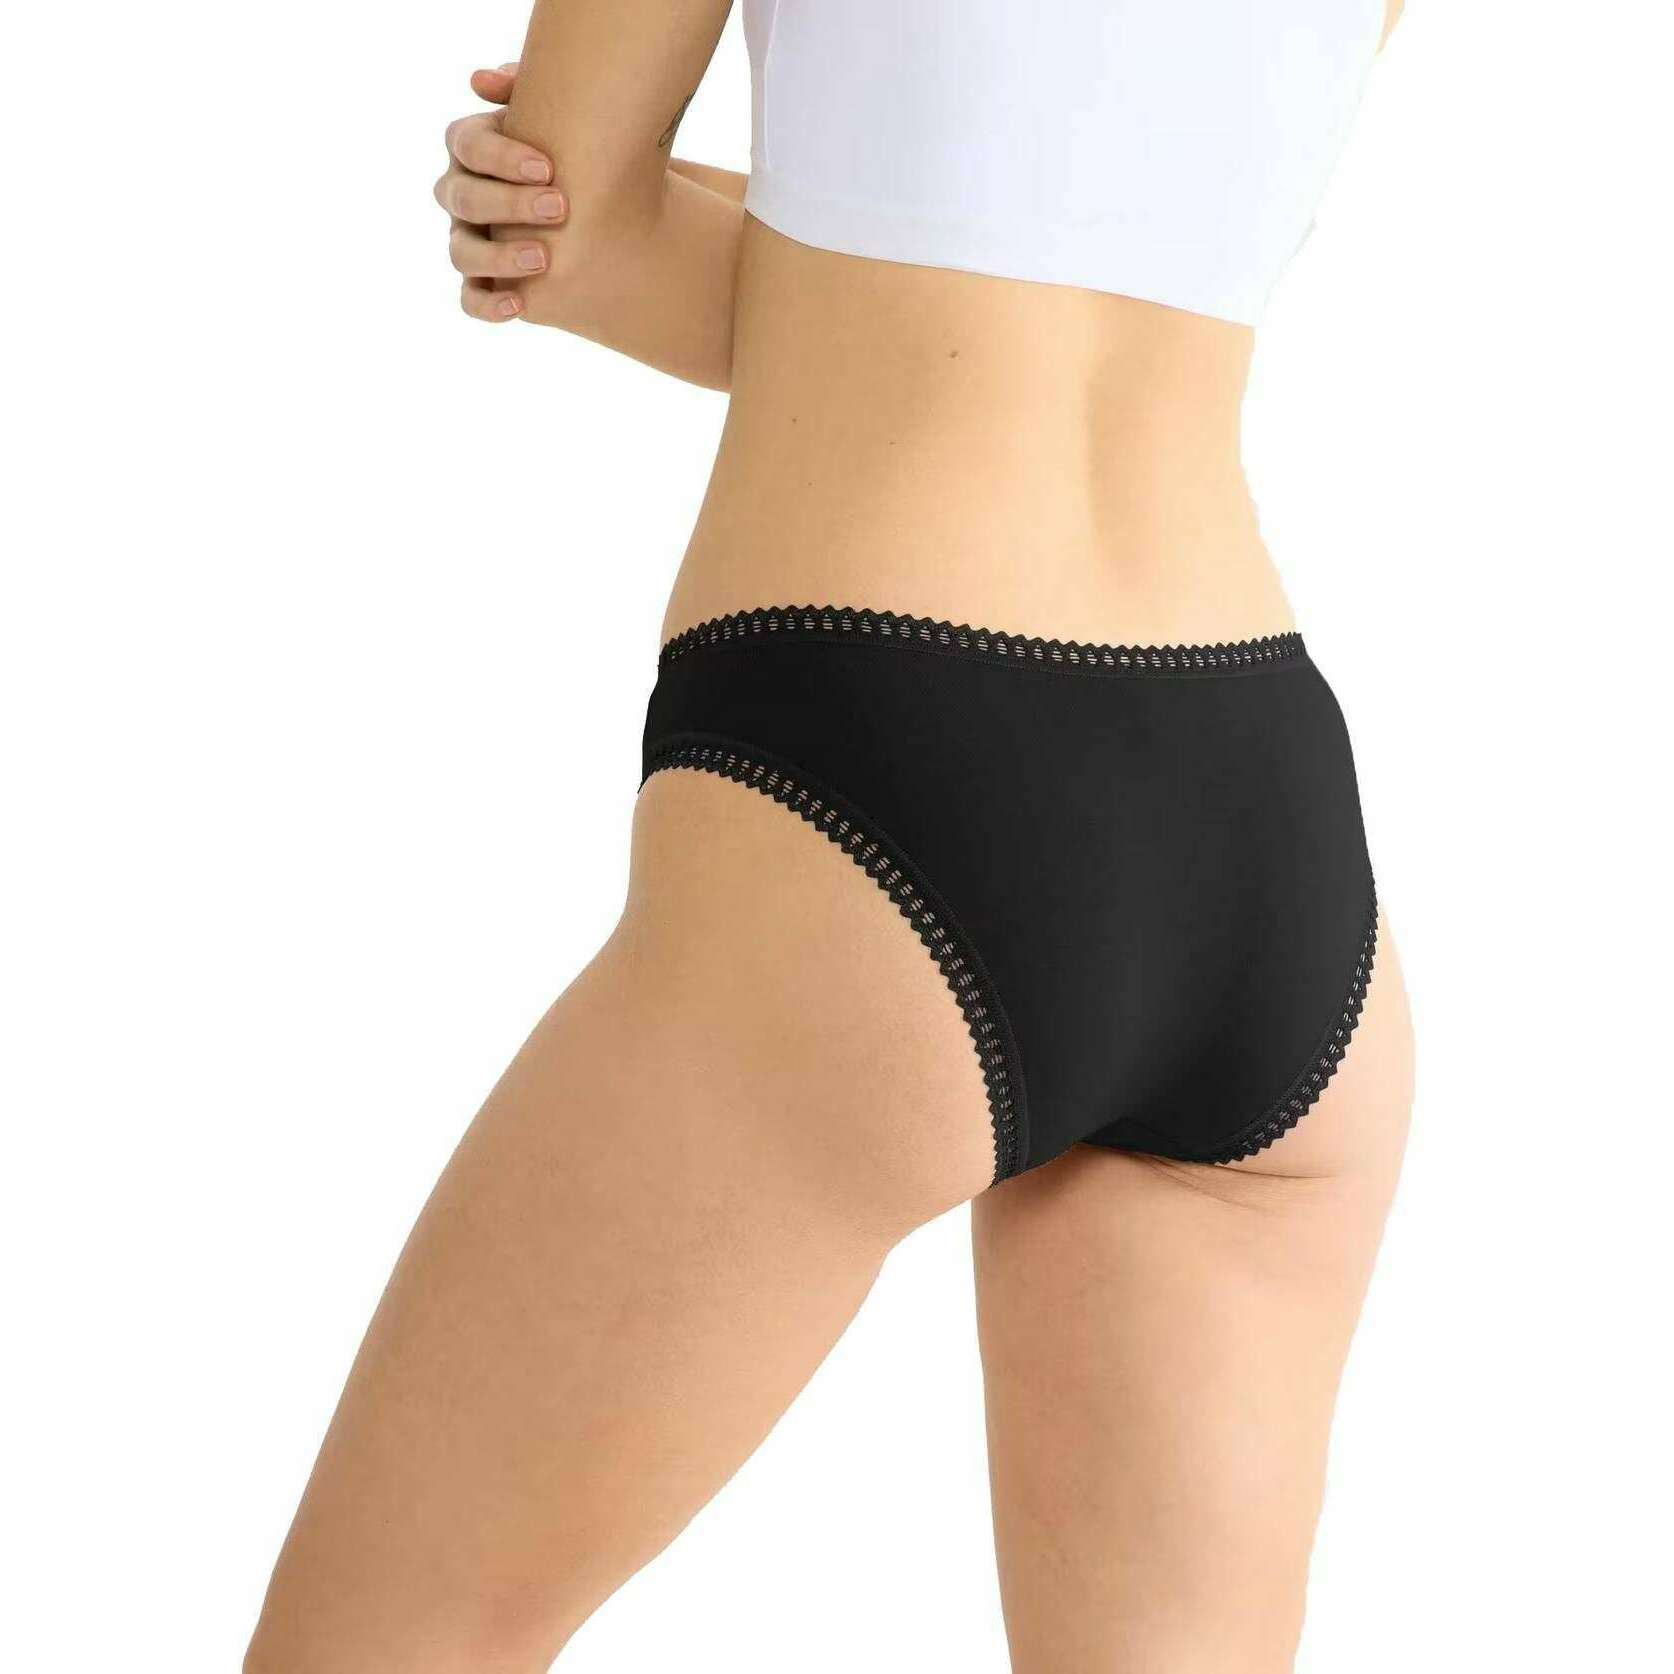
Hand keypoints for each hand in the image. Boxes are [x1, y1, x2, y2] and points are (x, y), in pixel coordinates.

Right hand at [433, 63, 567, 321]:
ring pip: (461, 252)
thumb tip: (483, 80)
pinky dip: (488, 305)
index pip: (465, 144)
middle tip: (560, 208)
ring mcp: (467, 240)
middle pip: (461, 197)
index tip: (549, 168)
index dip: (501, 157)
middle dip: (508, 204)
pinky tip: (519, 306)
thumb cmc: (578, 151)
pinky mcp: (482, 282)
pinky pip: (470, 299)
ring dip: (498, 256)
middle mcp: (461, 193)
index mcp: (473, 149)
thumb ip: (531, 88)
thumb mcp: (564, 116)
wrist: (607, 208)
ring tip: (544, 258)